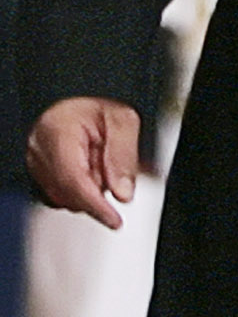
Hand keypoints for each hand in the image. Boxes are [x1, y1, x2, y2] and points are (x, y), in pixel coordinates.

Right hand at [27, 98, 139, 228]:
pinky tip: (91, 168)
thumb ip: (123, 156)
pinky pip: (62, 193)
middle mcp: (39, 150)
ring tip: (101, 158)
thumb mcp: (123, 119)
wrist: (79, 96)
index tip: (114, 220)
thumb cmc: (97, 103)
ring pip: (67, 198)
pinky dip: (82, 188)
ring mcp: (35, 164)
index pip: (73, 180)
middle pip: (70, 193)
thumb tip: (123, 194)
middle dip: (99, 188)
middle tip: (113, 162)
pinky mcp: (39, 173)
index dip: (95, 205)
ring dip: (91, 188)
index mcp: (56, 131)